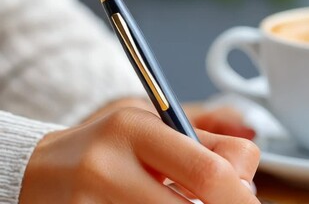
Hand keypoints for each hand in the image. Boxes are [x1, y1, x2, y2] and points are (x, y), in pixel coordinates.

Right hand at [20, 102, 259, 202]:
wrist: (44, 171)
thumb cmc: (107, 148)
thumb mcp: (152, 131)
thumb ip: (205, 147)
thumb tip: (247, 179)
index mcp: (134, 129)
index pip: (206, 169)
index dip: (239, 195)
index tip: (248, 200)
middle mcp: (109, 167)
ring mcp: (92, 203)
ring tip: (183, 200)